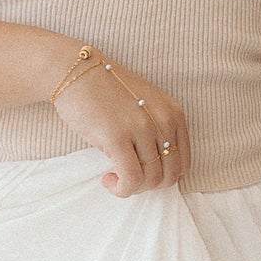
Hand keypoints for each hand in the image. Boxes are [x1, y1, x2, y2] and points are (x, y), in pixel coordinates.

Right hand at [56, 48, 192, 193]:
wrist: (76, 71)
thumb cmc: (107, 92)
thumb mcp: (145, 106)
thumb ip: (158, 131)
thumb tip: (162, 172)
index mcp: (174, 113)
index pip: (183, 163)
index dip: (164, 177)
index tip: (143, 174)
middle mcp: (163, 120)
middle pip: (169, 175)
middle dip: (148, 186)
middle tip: (127, 179)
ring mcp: (141, 128)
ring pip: (150, 180)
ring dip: (132, 188)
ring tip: (114, 177)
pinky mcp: (117, 137)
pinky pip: (131, 178)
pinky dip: (121, 188)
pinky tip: (108, 179)